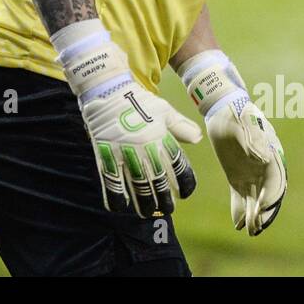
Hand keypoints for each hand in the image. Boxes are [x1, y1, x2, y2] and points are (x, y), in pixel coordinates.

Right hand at [54, 20, 200, 216]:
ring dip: (143, 203)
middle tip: (168, 209)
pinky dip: (115, 196)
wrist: (107, 89)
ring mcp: (123, 152)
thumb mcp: (163, 110)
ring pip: (136, 186)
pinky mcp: (105, 154)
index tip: (185, 193)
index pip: (178, 166)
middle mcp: (144, 148)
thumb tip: (198, 138)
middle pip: (158, 182)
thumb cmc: (137, 100)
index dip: (185, 183)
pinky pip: (110, 180)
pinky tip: (119, 207)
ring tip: (147, 213)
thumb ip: (180, 127)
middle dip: (164, 200)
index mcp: (160, 137)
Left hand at [205, 94, 286, 234]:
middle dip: (264, 213)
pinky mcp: (237, 176)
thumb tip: (264, 157)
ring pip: (255, 199)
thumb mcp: (243, 120)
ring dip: (253, 215)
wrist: (223, 108)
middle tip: (255, 228)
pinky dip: (239, 209)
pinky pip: (240, 196)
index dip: (270, 196)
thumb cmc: (236, 111)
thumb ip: (253, 137)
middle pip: (268, 195)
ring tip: (248, 231)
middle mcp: (264, 167)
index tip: (260, 208)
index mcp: (271, 154)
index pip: (275, 181)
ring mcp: (252, 173)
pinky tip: (236, 223)